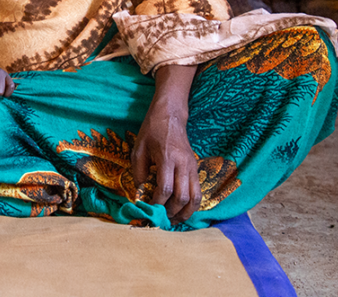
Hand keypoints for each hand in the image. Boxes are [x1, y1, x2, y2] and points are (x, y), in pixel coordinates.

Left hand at [130, 64, 200, 223]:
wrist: (171, 115)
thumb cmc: (152, 130)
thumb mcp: (139, 148)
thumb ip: (139, 172)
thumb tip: (141, 193)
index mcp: (167, 158)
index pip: (165, 188)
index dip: (156, 203)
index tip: (147, 209)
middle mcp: (183, 164)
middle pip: (182, 197)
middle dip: (170, 212)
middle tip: (159, 219)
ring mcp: (192, 167)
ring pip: (195, 198)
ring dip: (184, 213)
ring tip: (173, 220)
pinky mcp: (196, 169)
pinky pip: (198, 192)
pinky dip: (191, 205)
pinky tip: (181, 211)